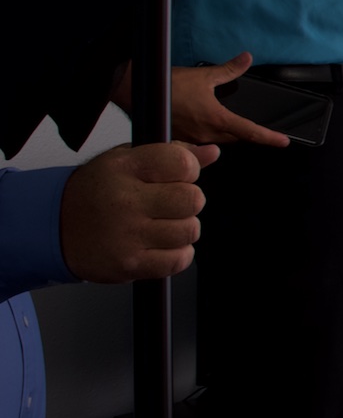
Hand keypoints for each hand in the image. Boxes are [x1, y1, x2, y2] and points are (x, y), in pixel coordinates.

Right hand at [58, 142, 217, 283]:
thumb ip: (173, 153)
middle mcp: (125, 201)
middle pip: (193, 199)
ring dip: (184, 228)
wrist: (55, 226)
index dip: (189, 170)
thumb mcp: (128, 160)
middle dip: (189, 201)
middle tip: (170, 204)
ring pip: (190, 231)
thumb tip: (211, 152)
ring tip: (162, 224)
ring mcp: (127, 235)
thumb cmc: (98, 190)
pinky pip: (179, 260)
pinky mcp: (129, 264)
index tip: (177, 176)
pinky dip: (178, 254)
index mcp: (125, 168)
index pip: (183, 164)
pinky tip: (160, 245)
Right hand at [170, 53, 290, 148]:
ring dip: (225, 132)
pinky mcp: (180, 139)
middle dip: (246, 132)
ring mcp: (192, 139)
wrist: (136, 92)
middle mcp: (206, 133)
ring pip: (219, 140)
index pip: (251, 132)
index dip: (270, 137)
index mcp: (217, 119)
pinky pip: (201, 140)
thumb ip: (230, 69)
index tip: (283, 141)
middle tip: (255, 127)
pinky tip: (202, 121)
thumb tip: (246, 59)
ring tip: (225, 119)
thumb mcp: (205, 75)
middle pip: (236, 138)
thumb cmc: (168, 85)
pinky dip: (207, 132)